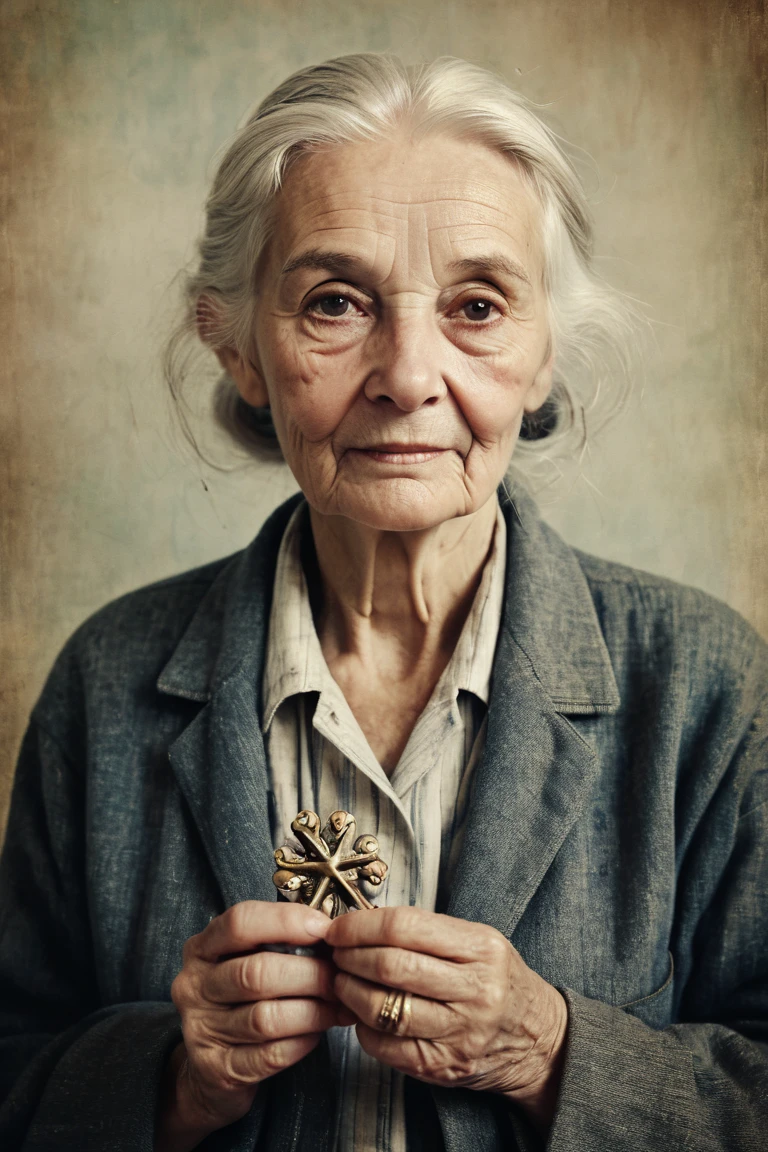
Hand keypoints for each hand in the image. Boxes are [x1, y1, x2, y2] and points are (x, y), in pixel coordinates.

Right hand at [157, 902, 345, 1150]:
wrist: (207, 1070)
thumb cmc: (240, 1002)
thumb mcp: (247, 961)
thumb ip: (280, 944)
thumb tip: (335, 936)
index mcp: (202, 948)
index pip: (241, 922)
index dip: (287, 921)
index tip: (325, 930)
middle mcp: (194, 986)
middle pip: (257, 972)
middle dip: (310, 973)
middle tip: (340, 978)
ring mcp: (201, 1030)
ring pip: (266, 1017)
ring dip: (312, 1012)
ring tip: (337, 1008)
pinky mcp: (216, 1070)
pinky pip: (269, 1055)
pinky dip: (301, 1043)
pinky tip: (316, 1035)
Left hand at [326, 906, 567, 1129]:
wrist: (537, 1039)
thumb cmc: (496, 980)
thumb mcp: (477, 941)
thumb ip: (426, 931)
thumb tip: (361, 923)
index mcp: (481, 948)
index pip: (405, 927)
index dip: (360, 926)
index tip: (338, 928)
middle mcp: (475, 990)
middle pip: (391, 967)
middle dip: (349, 957)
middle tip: (335, 955)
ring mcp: (461, 1032)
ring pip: (383, 1008)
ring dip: (349, 992)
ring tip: (341, 981)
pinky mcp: (445, 1066)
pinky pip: (387, 1046)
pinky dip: (363, 1028)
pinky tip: (361, 1015)